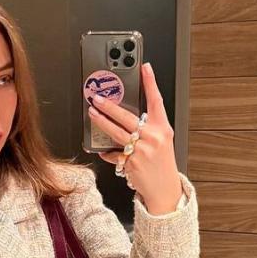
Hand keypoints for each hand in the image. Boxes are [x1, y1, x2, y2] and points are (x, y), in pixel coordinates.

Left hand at [88, 62, 182, 214]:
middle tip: (97, 98)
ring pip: (116, 132)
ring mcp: (141, 150)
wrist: (164, 189)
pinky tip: (105, 151)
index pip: (157, 101)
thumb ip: (148, 128)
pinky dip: (108, 152)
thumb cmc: (161, 164)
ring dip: (101, 122)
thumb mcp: (162, 142)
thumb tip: (127, 117)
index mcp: (163, 128)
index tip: (145, 68)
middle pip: (127, 117)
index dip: (151, 83)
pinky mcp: (131, 162)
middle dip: (109, 106)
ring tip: (92, 114)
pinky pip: (114, 153)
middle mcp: (153, 137)